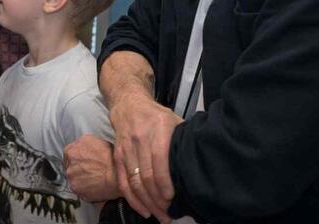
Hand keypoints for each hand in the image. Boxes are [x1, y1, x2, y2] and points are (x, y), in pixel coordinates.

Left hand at [63, 134, 117, 201]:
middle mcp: (70, 158)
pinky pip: (76, 188)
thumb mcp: (98, 142)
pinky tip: (93, 186)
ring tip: (93, 179)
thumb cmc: (113, 160)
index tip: (83, 163)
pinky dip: (83, 189)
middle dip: (78, 168)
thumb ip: (85, 145)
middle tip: (90, 172)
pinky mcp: (74, 187)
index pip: (69, 153)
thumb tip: (83, 149)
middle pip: (69, 164)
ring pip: (72, 177)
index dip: (78, 159)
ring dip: (80, 179)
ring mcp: (71, 173)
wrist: (118, 175)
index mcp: (75, 146)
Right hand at [110, 92, 182, 222]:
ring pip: (135, 182)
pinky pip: (123, 182)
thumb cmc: (156, 116)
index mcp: (157, 129)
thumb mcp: (174, 121)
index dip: (165, 181)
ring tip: (160, 216)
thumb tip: (201, 160)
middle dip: (158, 198)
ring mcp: (126, 149)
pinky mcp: (117, 157)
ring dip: (147, 202)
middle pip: (146, 175)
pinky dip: (133, 199)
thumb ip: (184, 139)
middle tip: (169, 214)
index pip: (159, 159)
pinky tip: (144, 210)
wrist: (128, 106)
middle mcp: (139, 139)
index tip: (172, 197)